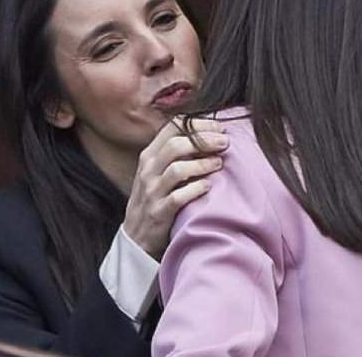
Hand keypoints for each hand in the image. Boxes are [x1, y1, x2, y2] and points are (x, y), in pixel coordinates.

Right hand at [123, 118, 228, 260]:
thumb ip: (175, 153)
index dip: (198, 123)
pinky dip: (196, 189)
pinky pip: (178, 197)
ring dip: (202, 164)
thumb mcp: (157, 172)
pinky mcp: (159, 212)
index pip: (172, 127)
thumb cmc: (155, 199)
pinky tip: (209, 186)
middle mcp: (148, 171)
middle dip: (204, 140)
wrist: (136, 237)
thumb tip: (208, 134)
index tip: (219, 126)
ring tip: (219, 163)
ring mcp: (152, 192)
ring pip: (177, 169)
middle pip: (176, 144)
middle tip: (225, 142)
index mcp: (149, 156)